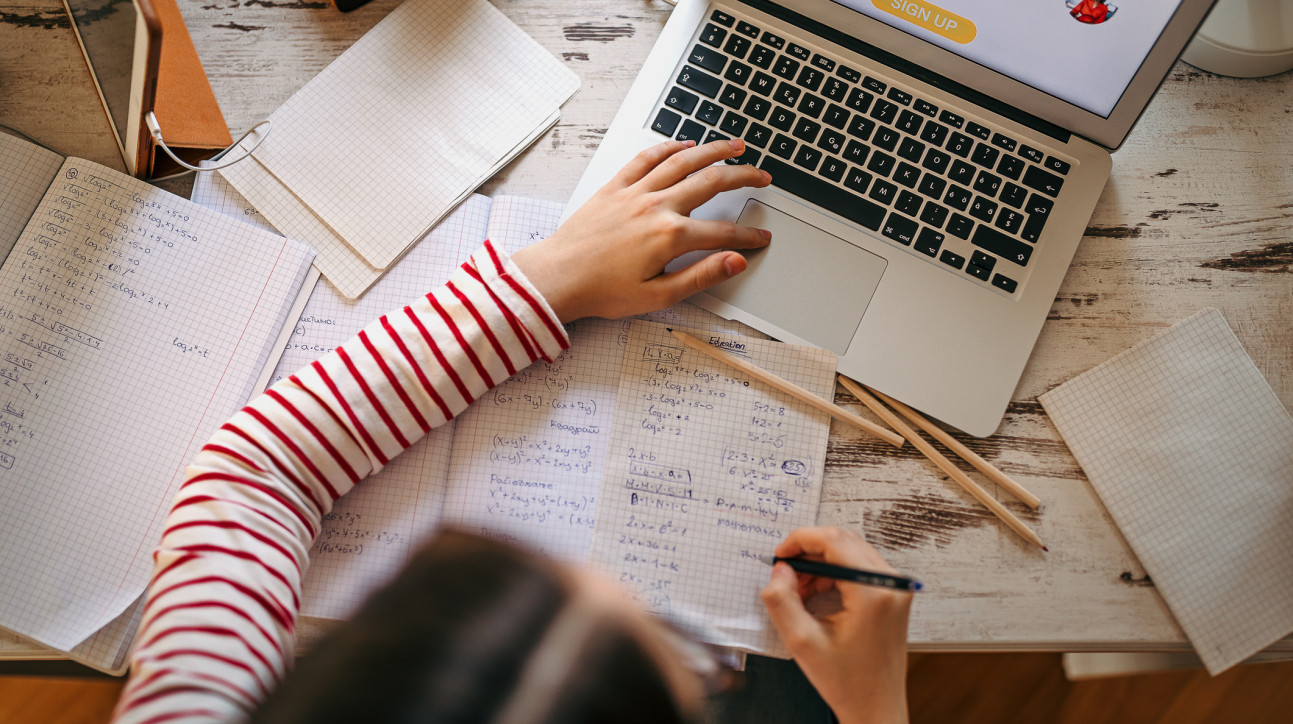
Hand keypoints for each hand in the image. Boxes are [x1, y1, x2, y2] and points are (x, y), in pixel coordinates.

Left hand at [511, 139, 770, 321]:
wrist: (558, 277)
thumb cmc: (602, 291)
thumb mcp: (659, 295)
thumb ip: (701, 276)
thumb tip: (735, 261)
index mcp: (670, 236)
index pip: (723, 232)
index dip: (748, 236)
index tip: (762, 238)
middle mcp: (656, 206)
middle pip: (710, 183)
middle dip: (743, 177)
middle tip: (762, 176)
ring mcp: (635, 192)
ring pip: (683, 161)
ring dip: (713, 150)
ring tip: (735, 146)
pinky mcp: (615, 186)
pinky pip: (646, 158)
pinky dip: (668, 148)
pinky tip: (684, 144)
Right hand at [761, 527, 912, 723]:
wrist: (876, 707)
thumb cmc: (847, 682)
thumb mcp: (801, 642)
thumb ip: (782, 600)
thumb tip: (779, 570)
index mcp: (873, 592)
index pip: (834, 541)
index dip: (800, 540)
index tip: (780, 555)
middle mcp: (891, 584)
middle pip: (843, 541)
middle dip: (808, 553)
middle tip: (786, 576)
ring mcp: (895, 588)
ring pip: (850, 551)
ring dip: (820, 564)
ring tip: (800, 593)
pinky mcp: (893, 594)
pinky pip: (859, 566)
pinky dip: (833, 573)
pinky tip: (817, 595)